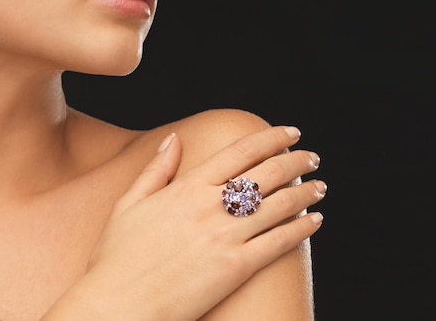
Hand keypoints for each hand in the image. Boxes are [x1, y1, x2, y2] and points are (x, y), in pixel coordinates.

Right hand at [43, 125, 324, 320]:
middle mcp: (210, 206)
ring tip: (320, 187)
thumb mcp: (129, 204)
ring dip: (305, 192)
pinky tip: (315, 221)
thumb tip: (174, 138)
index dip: (271, 137)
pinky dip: (301, 228)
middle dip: (296, 160)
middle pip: (268, 173)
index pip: (241, 151)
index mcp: (188, 186)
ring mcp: (225, 237)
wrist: (115, 308)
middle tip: (312, 158)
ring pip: (279, 205)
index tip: (290, 132)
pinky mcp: (235, 269)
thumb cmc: (116, 258)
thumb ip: (156, 168)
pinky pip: (277, 243)